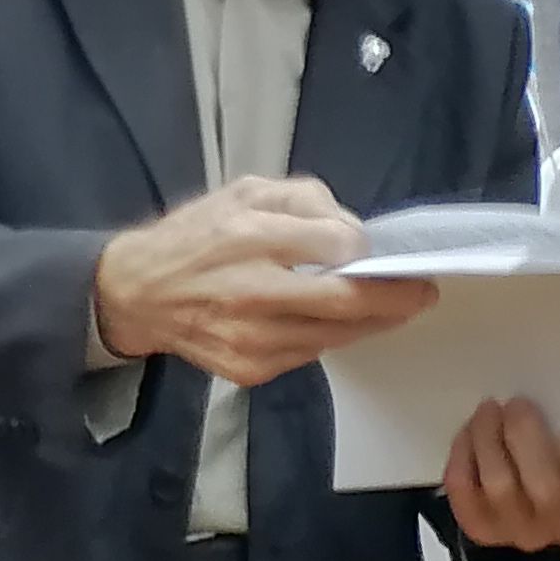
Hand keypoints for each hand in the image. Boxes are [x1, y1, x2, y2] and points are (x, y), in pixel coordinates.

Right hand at [90, 176, 436, 388]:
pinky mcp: (250, 369)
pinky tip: (326, 321)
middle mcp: (251, 290)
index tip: (369, 250)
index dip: (362, 248)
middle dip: (397, 297)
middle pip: (348, 301)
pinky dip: (329, 336)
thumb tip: (352, 234)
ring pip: (338, 334)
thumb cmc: (194, 235)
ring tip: (387, 306)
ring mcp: (251, 337)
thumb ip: (304, 200)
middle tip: (423, 292)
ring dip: (371, 321)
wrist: (136, 293)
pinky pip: (311, 353)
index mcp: (247, 235)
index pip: (337, 245)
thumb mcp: (245, 191)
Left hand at [439, 398, 559, 550]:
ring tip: (490, 410)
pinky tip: (471, 432)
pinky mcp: (481, 528)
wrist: (532, 505)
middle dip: (525, 438)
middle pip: (545, 490)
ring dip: (489, 439)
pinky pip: (465, 489)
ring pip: (499, 486)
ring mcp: (521, 531)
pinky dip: (463, 454)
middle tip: (517, 404)